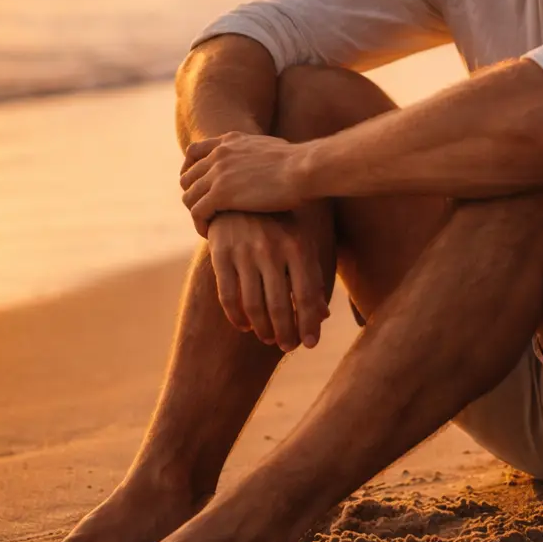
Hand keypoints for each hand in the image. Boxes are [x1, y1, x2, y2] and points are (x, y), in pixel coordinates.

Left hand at [181, 133, 304, 228]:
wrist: (304, 169)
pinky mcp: (220, 194)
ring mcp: (217, 173)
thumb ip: (260, 154)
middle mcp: (219, 154)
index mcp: (230, 141)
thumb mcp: (273, 149)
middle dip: (193, 195)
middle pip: (187, 176)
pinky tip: (209, 234)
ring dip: (196, 213)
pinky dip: (200, 225)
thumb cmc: (300, 164)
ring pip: (189, 196)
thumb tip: (270, 162)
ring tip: (207, 226)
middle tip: (205, 212)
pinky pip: (197, 212)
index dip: (191, 170)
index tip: (199, 187)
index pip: (194, 152)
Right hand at [206, 211, 329, 350]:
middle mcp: (272, 248)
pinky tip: (245, 326)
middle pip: (281, 305)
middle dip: (286, 333)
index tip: (310, 344)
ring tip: (269, 338)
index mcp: (298, 245)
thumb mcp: (300, 243)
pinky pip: (227, 295)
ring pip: (254, 305)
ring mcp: (244, 250)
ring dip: (263, 329)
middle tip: (288, 346)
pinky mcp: (220, 253)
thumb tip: (322, 316)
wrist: (239, 195)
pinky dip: (237, 317)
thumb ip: (311, 277)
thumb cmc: (277, 224)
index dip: (309, 324)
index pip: (307, 295)